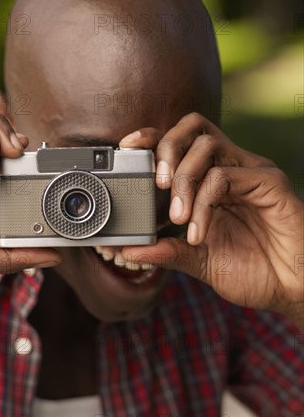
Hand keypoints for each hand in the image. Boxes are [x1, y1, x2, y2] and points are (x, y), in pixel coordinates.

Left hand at [119, 113, 303, 328]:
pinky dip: (203, 203)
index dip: (154, 137)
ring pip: (208, 145)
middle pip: (194, 126)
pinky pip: (225, 177)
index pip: (182, 142)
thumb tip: (128, 250)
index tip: (128, 147)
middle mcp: (232, 169)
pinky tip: (200, 232)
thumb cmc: (253, 271)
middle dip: (166, 148)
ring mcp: (251, 173)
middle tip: (156, 184)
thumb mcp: (200, 261)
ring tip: (178, 217)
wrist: (292, 290)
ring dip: (184, 180)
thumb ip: (167, 251)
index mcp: (214, 180)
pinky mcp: (269, 183)